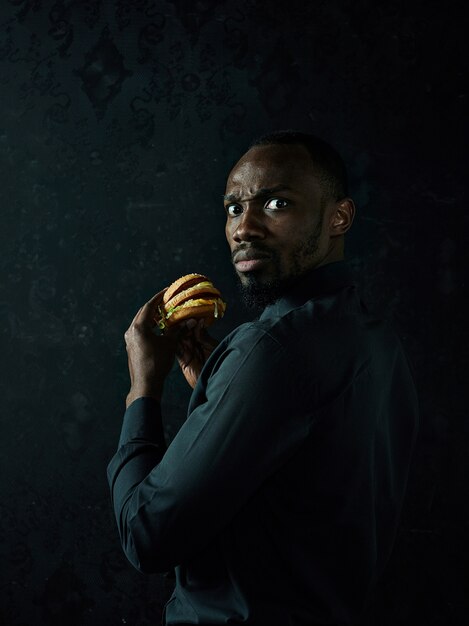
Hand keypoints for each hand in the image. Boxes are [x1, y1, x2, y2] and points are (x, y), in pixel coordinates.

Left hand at [124, 288, 177, 406]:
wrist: (145, 384)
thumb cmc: (157, 363)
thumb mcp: (170, 344)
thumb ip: (178, 330)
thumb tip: (190, 321)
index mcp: (139, 327)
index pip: (149, 306)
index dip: (158, 298)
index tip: (166, 291)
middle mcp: (131, 331)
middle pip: (143, 313)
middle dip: (155, 306)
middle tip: (166, 301)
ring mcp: (130, 339)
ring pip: (141, 322)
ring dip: (152, 317)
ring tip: (164, 313)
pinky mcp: (131, 346)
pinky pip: (140, 330)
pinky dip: (149, 326)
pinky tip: (159, 328)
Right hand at [175, 319, 219, 388]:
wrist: (214, 380)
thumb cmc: (217, 362)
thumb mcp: (212, 346)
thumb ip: (203, 335)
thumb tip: (199, 321)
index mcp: (202, 341)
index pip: (194, 328)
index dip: (190, 320)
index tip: (187, 311)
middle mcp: (194, 345)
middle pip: (185, 332)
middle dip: (182, 324)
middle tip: (179, 315)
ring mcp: (187, 352)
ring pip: (179, 339)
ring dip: (177, 331)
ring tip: (175, 322)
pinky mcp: (182, 360)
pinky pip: (176, 349)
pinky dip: (173, 341)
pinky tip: (171, 333)